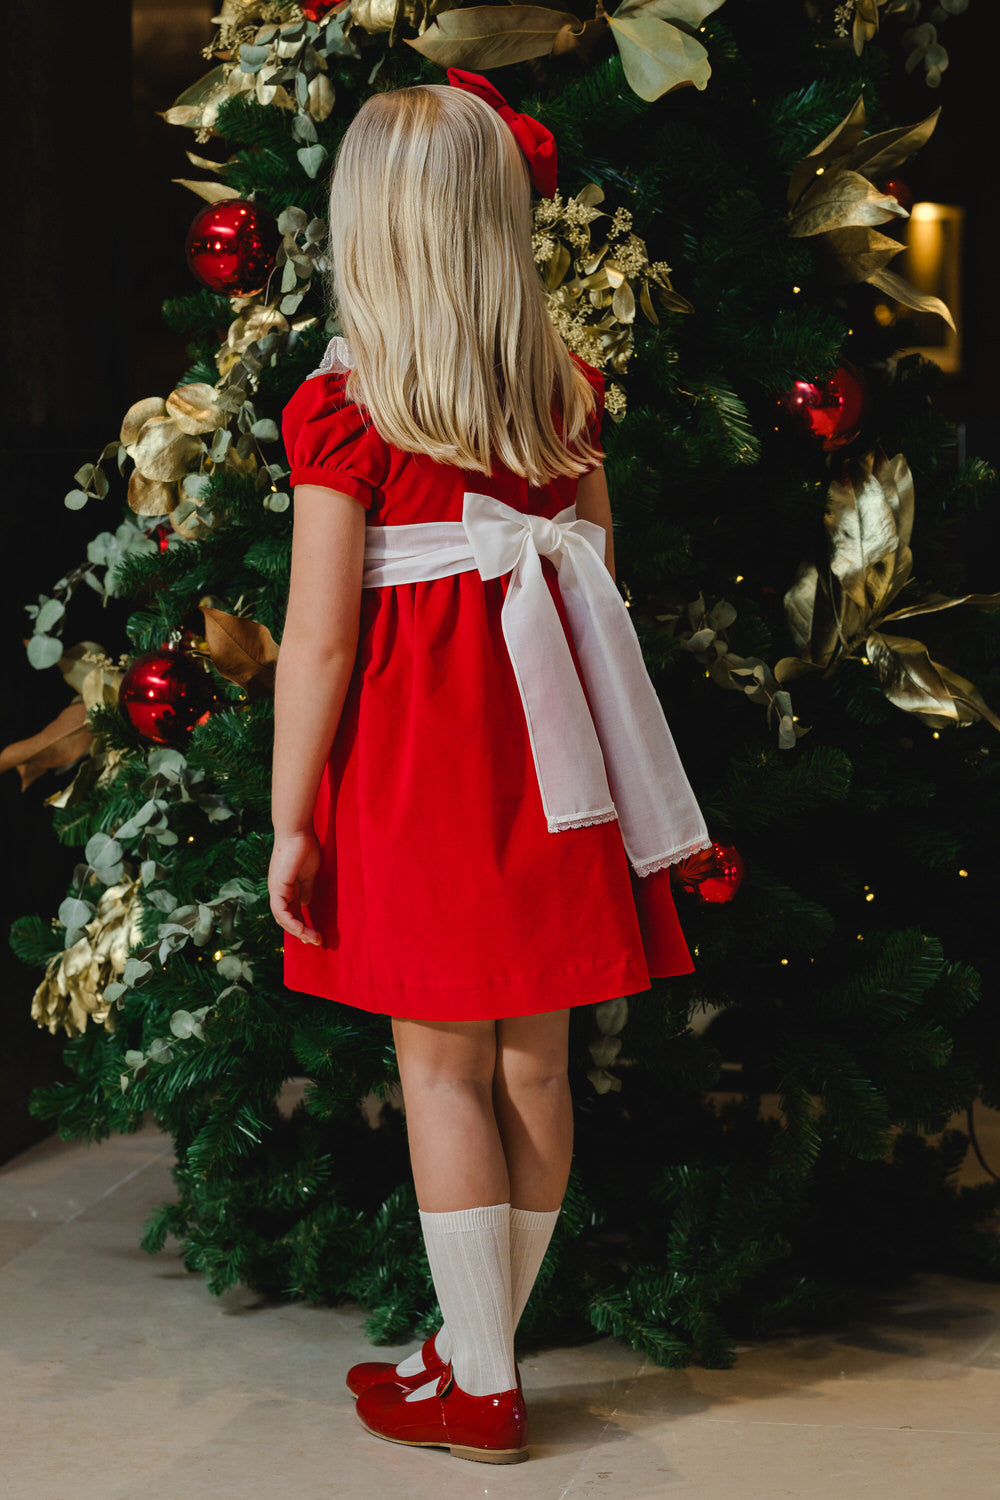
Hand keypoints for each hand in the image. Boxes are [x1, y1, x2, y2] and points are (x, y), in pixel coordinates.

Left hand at [269, 829, 322, 945]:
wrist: (298, 832)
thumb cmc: (305, 847)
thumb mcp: (309, 874)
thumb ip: (307, 890)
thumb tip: (306, 905)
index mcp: (286, 888)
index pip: (292, 912)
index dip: (303, 925)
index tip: (316, 935)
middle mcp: (279, 891)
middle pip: (286, 919)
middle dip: (302, 933)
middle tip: (317, 942)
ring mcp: (276, 890)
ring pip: (283, 919)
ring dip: (298, 932)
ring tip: (314, 939)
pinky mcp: (277, 888)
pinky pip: (281, 912)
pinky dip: (291, 923)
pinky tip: (303, 930)